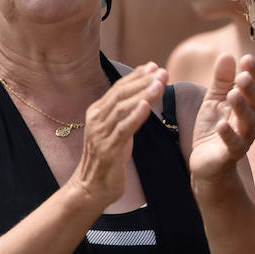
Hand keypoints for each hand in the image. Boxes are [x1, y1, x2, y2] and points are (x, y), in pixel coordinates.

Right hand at [72, 62, 165, 207]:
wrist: (92, 188)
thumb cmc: (109, 158)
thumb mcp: (118, 131)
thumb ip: (126, 114)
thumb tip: (143, 95)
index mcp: (98, 112)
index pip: (118, 88)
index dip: (136, 76)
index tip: (155, 66)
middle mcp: (96, 119)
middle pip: (121, 94)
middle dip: (143, 81)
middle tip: (162, 71)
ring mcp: (100, 134)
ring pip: (122, 109)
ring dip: (142, 94)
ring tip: (159, 84)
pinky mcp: (107, 150)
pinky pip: (122, 129)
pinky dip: (135, 116)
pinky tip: (147, 106)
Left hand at [189, 53, 254, 184]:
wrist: (207, 162)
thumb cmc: (214, 128)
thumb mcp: (214, 100)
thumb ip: (221, 80)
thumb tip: (226, 54)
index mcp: (248, 106)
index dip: (254, 73)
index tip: (246, 58)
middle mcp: (250, 122)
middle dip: (250, 89)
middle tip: (242, 76)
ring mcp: (243, 139)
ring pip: (247, 122)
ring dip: (241, 108)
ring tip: (232, 94)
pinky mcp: (230, 155)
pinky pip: (233, 144)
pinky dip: (228, 134)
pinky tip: (221, 124)